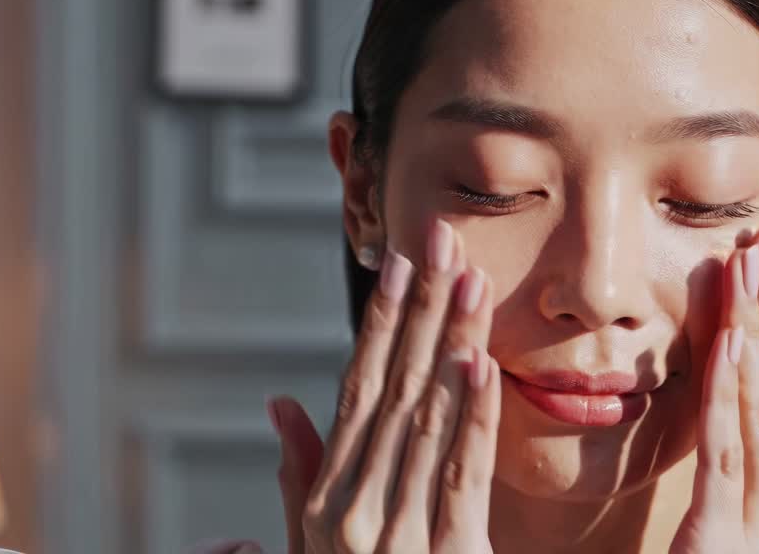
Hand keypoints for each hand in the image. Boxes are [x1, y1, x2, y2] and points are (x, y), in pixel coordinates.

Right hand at [269, 219, 500, 552]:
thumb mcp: (306, 547)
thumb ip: (296, 476)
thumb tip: (280, 401)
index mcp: (326, 497)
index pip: (357, 388)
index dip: (381, 322)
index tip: (400, 262)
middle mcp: (353, 506)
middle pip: (394, 387)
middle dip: (420, 308)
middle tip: (440, 237)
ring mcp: (396, 534)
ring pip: (428, 419)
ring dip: (450, 343)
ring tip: (469, 278)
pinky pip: (459, 477)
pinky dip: (469, 418)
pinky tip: (478, 365)